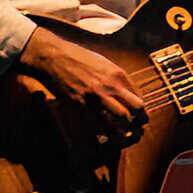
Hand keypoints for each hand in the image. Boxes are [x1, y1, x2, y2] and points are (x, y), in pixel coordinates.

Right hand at [18, 27, 146, 132]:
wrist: (52, 56)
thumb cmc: (77, 58)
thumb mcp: (103, 64)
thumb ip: (115, 79)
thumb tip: (126, 93)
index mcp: (118, 74)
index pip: (139, 96)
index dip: (140, 110)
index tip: (138, 117)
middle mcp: (111, 85)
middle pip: (137, 108)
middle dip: (139, 120)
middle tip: (136, 128)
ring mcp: (97, 95)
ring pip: (122, 117)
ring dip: (125, 128)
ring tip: (124, 135)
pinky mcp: (82, 103)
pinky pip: (99, 122)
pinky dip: (105, 131)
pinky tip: (106, 136)